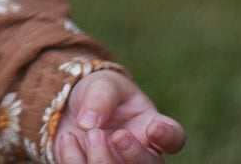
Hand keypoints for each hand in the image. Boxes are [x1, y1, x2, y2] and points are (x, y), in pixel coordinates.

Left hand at [55, 70, 184, 163]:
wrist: (71, 106)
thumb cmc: (97, 93)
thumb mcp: (101, 84)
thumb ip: (101, 97)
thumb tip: (89, 122)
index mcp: (151, 127)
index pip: (172, 136)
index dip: (167, 136)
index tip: (154, 129)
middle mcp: (142, 153)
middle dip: (135, 156)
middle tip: (117, 136)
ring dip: (103, 160)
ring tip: (87, 133)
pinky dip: (74, 159)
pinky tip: (67, 139)